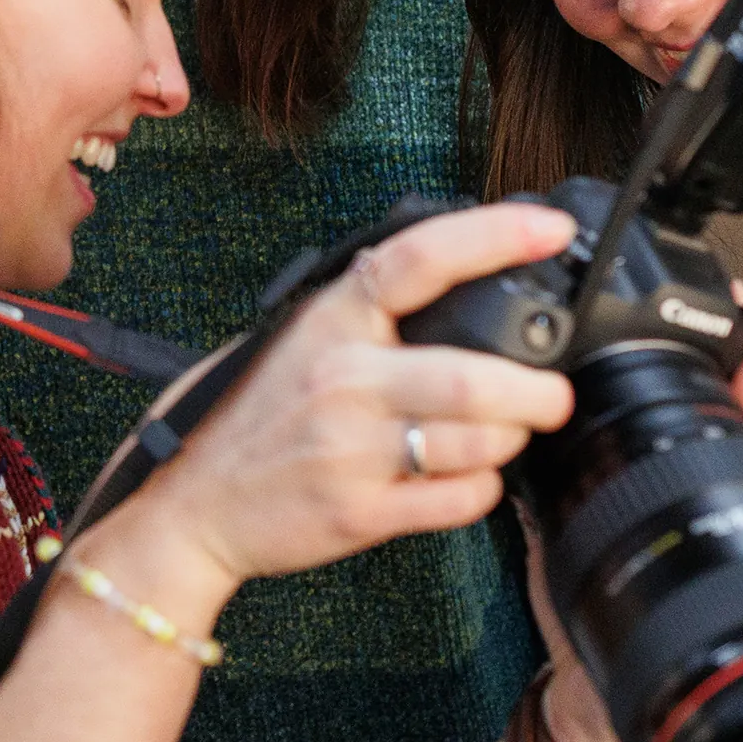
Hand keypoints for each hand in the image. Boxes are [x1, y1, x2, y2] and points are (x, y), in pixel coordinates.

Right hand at [144, 203, 577, 587]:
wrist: (187, 502)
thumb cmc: (251, 416)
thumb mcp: (296, 337)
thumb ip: (365, 311)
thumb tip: (456, 279)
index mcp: (332, 320)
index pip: (421, 259)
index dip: (494, 236)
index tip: (552, 229)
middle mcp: (343, 380)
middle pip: (470, 377)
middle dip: (536, 391)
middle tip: (555, 395)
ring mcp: (350, 450)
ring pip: (475, 442)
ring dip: (510, 439)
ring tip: (507, 434)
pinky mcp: (359, 512)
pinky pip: (456, 501)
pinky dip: (482, 488)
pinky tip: (471, 477)